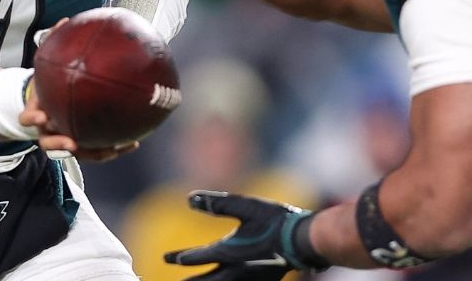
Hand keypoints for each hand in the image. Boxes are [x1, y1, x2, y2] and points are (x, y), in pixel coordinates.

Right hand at [20, 22, 141, 161]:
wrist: (46, 102)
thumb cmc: (47, 82)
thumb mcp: (46, 63)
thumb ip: (53, 42)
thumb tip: (65, 20)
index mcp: (36, 112)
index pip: (28, 118)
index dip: (32, 119)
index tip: (38, 118)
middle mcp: (47, 130)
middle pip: (48, 143)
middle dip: (59, 145)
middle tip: (71, 144)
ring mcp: (64, 140)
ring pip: (78, 152)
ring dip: (95, 151)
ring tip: (115, 148)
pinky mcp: (81, 145)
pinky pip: (96, 150)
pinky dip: (114, 148)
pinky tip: (134, 142)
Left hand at [164, 191, 328, 279]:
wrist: (304, 240)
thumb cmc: (275, 220)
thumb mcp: (245, 207)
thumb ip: (216, 204)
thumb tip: (189, 198)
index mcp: (228, 252)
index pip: (197, 257)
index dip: (181, 257)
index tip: (167, 258)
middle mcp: (235, 270)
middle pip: (206, 280)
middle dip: (191, 280)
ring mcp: (249, 279)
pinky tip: (227, 280)